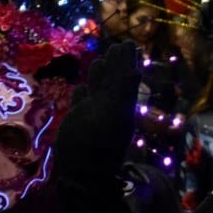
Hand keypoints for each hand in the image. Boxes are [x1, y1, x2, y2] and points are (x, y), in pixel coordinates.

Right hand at [54, 42, 141, 180]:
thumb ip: (123, 90)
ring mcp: (92, 112)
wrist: (83, 169)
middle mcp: (108, 105)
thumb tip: (135, 69)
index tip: (129, 43)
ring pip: (96, 88)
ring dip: (99, 74)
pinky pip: (80, 102)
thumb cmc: (99, 141)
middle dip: (114, 63)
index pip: (125, 75)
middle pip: (112, 79)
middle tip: (119, 45)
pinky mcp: (76, 119)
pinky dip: (81, 93)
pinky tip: (82, 87)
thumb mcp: (114, 113)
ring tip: (102, 61)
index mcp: (121, 102)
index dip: (126, 60)